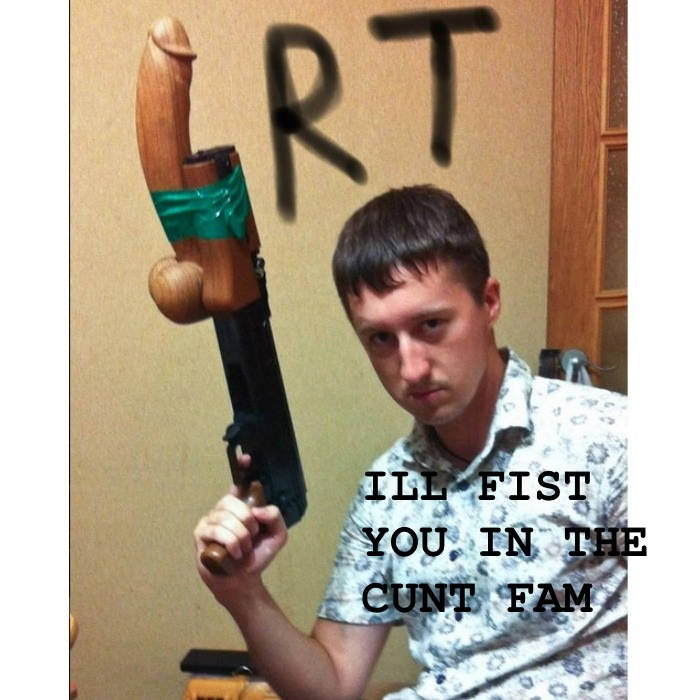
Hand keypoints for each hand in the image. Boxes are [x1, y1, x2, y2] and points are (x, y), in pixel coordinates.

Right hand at [193, 455, 287, 593]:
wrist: (243, 581)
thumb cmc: (256, 556)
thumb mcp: (277, 536)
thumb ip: (275, 518)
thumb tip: (259, 510)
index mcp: (240, 506)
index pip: (239, 482)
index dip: (241, 468)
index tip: (246, 457)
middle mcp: (222, 509)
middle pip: (232, 502)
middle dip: (247, 521)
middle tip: (251, 537)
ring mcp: (208, 521)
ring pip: (226, 519)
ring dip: (241, 538)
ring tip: (242, 550)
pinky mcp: (200, 535)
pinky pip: (217, 532)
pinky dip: (231, 544)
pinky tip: (234, 555)